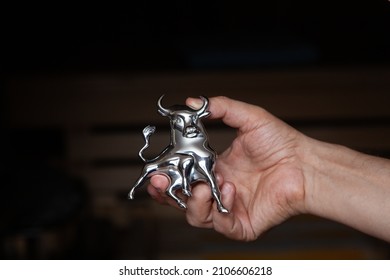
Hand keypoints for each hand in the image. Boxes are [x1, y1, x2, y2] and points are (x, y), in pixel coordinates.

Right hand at [148, 96, 306, 240]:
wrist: (305, 164)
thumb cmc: (281, 143)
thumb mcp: (248, 118)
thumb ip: (220, 108)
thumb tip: (193, 102)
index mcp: (215, 169)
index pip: (182, 177)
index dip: (166, 177)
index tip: (155, 171)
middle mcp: (218, 190)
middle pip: (182, 199)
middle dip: (166, 193)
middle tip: (160, 182)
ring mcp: (229, 208)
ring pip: (195, 216)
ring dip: (193, 201)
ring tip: (201, 185)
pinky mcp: (242, 224)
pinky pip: (220, 225)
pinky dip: (218, 209)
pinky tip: (228, 190)